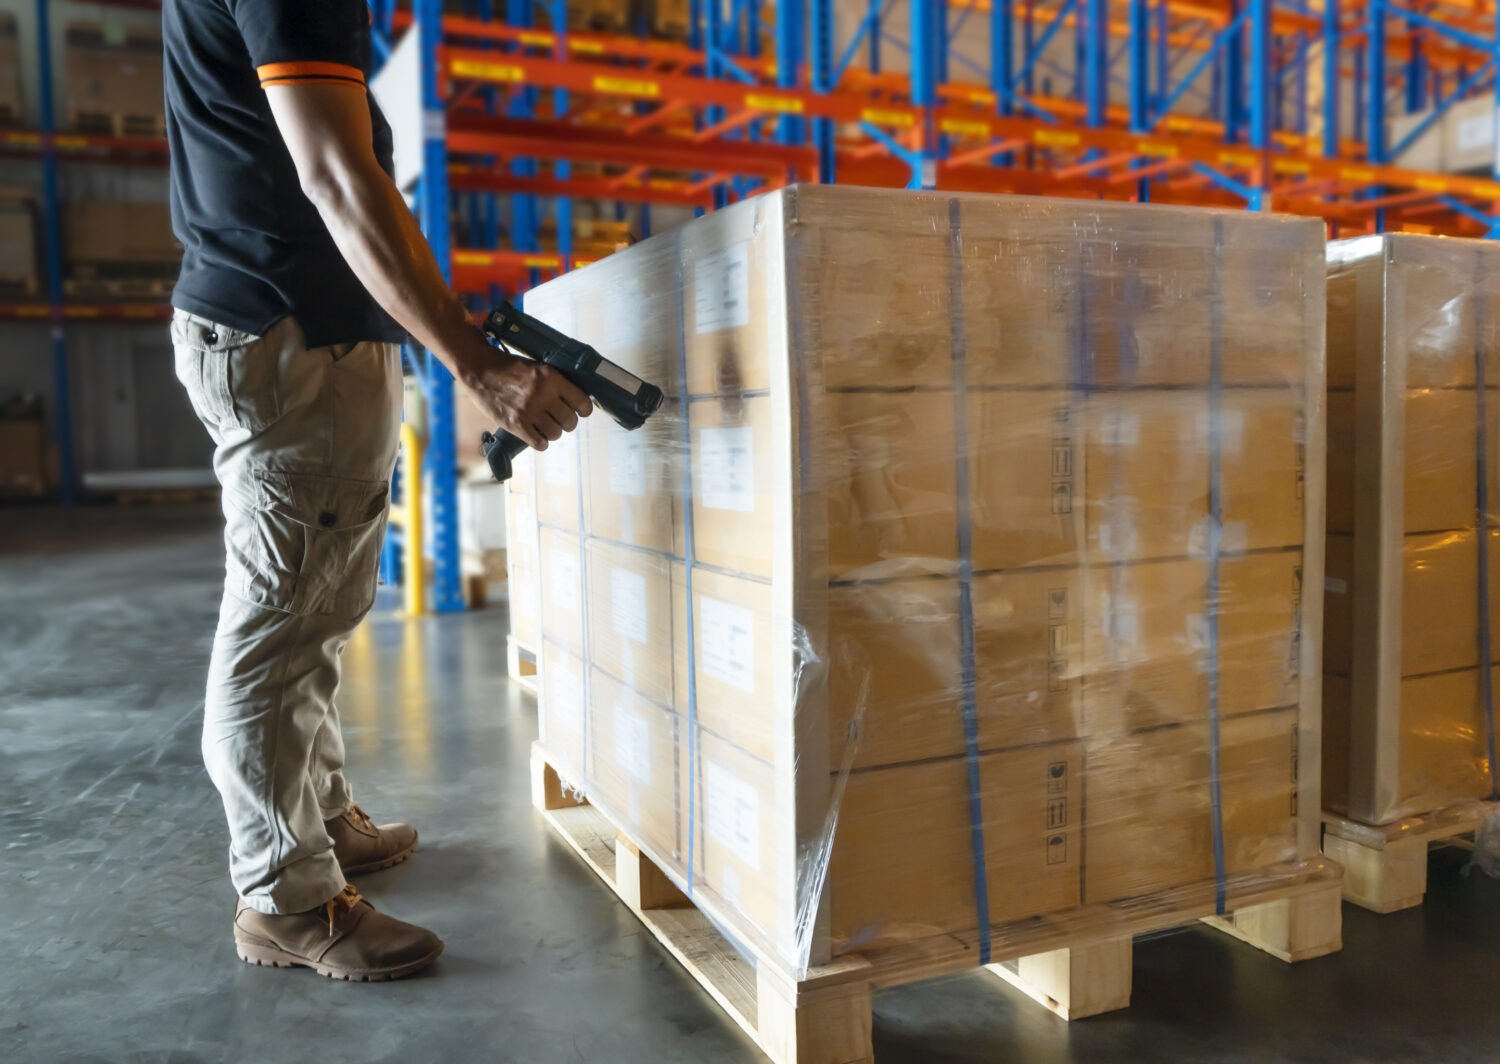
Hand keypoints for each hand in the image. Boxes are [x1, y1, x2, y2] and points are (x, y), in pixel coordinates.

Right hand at [456, 338, 592, 450]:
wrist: (479, 369)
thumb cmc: (508, 367)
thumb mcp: (537, 367)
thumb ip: (555, 382)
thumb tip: (574, 398)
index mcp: (551, 378)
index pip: (582, 403)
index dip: (583, 409)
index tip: (580, 411)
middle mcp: (542, 395)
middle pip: (570, 421)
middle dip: (568, 422)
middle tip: (560, 419)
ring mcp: (529, 412)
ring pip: (556, 434)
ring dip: (553, 432)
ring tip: (546, 425)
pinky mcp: (516, 425)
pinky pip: (539, 443)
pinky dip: (541, 442)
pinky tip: (537, 435)